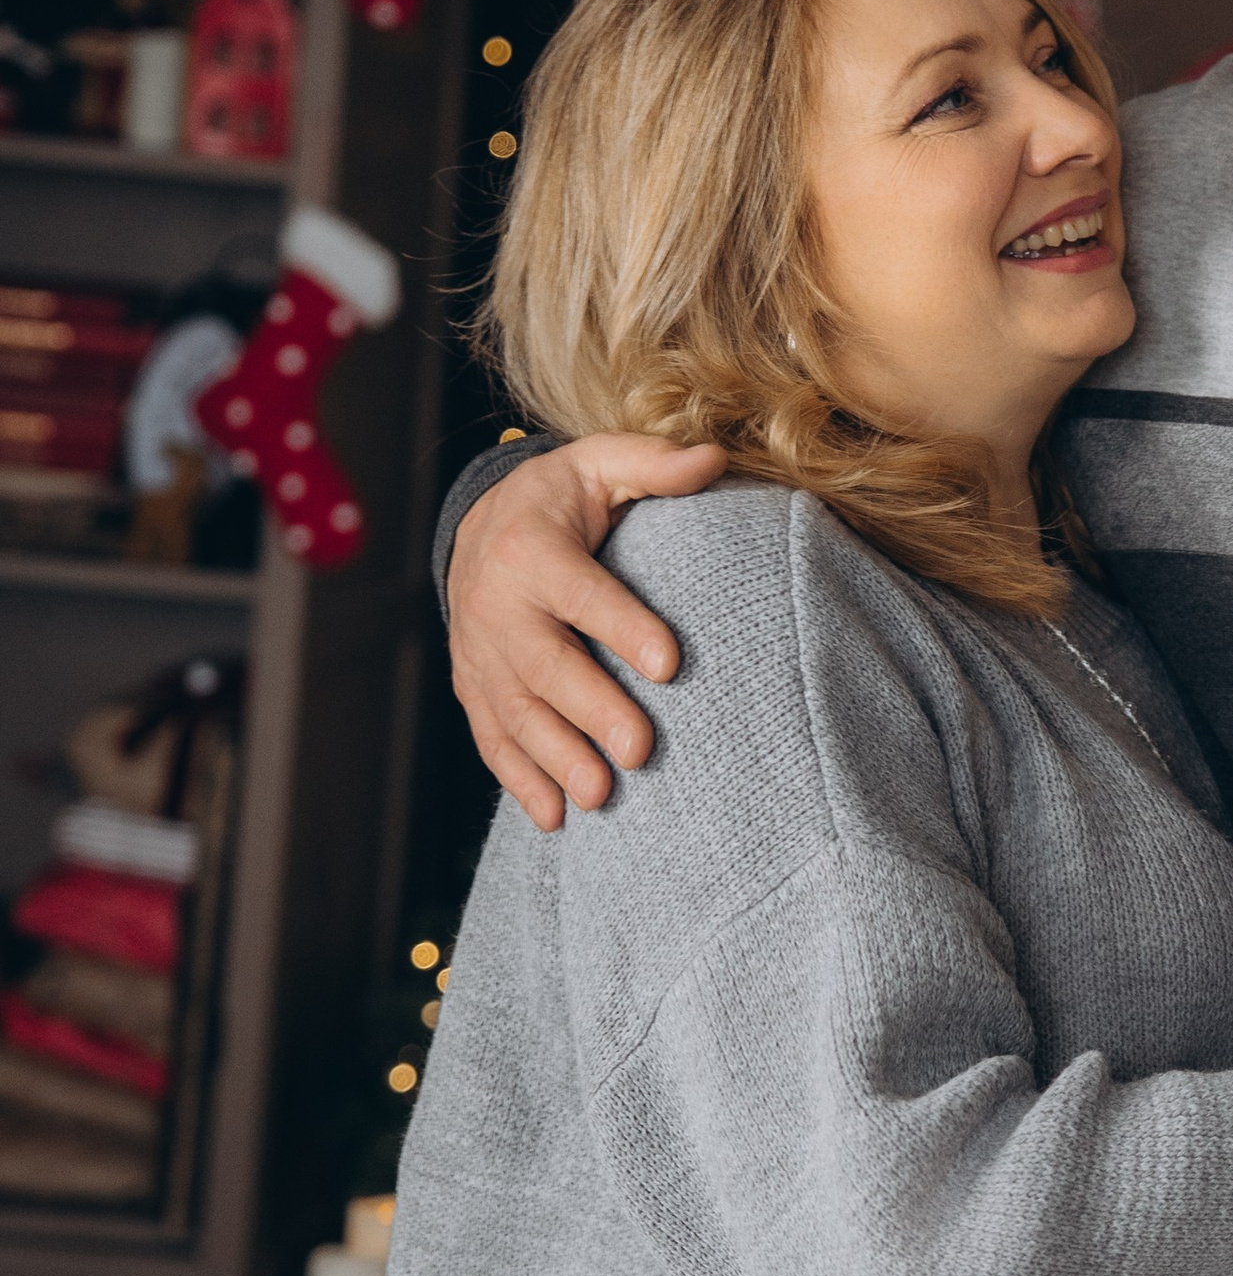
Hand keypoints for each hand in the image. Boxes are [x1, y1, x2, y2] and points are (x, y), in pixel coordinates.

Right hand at [449, 435, 723, 829]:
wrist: (479, 523)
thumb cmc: (560, 498)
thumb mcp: (602, 464)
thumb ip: (655, 464)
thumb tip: (713, 458)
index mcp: (533, 549)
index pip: (582, 592)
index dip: (623, 626)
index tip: (670, 663)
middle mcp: (498, 606)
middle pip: (546, 665)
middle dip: (592, 710)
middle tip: (639, 750)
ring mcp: (480, 655)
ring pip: (516, 712)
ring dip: (556, 758)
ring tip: (601, 796)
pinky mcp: (475, 688)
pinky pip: (492, 738)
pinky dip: (519, 781)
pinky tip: (555, 818)